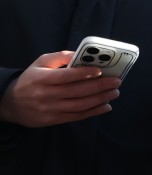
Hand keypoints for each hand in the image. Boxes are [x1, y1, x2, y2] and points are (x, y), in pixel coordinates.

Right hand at [0, 52, 121, 126]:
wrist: (12, 103)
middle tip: (116, 82)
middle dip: (100, 86)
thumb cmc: (31, 79)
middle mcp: (45, 94)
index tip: (101, 70)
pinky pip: (77, 117)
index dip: (84, 74)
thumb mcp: (40, 63)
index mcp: (41, 78)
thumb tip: (80, 54)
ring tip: (114, 93)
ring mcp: (49, 109)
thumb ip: (60, 57)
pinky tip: (106, 106)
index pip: (65, 76)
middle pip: (76, 91)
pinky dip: (93, 112)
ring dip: (100, 99)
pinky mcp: (53, 120)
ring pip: (79, 105)